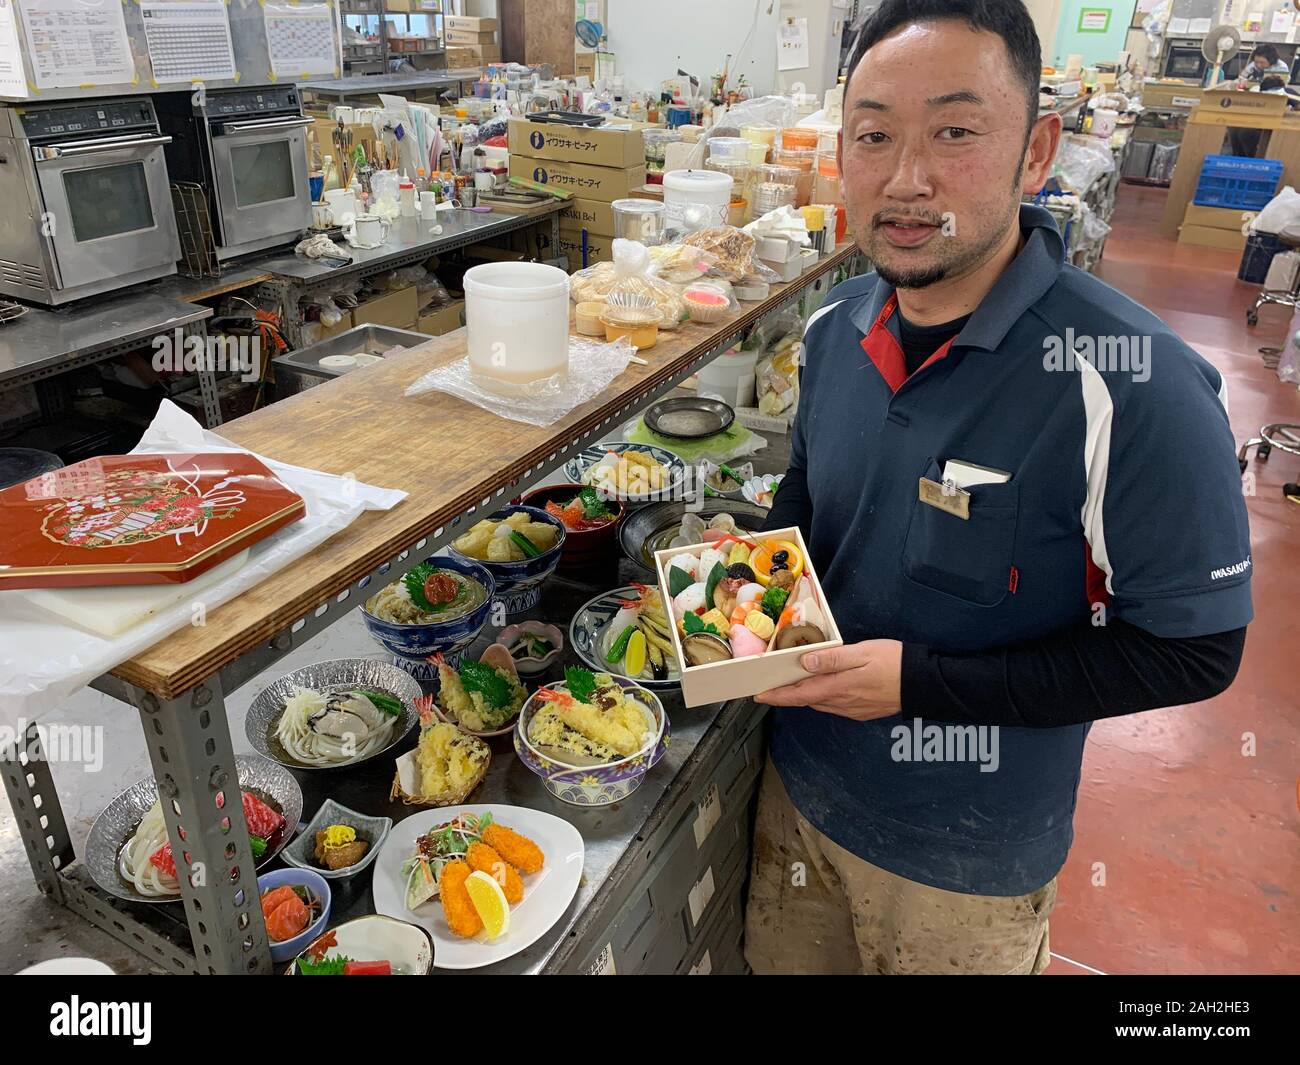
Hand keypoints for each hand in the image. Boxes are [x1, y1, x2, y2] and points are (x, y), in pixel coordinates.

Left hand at [757, 640, 903, 720]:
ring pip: (819, 704)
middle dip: (785, 696)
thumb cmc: (894, 663)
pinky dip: (820, 698)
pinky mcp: (862, 711)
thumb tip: (804, 662)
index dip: (776, 695)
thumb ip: (832, 659)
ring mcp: (852, 710)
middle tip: (768, 688)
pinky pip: (833, 706)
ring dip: (802, 697)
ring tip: (789, 686)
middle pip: (806, 701)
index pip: (798, 694)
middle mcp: (841, 703)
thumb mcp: (861, 653)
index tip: (758, 695)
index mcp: (837, 687)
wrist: (924, 685)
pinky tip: (820, 689)